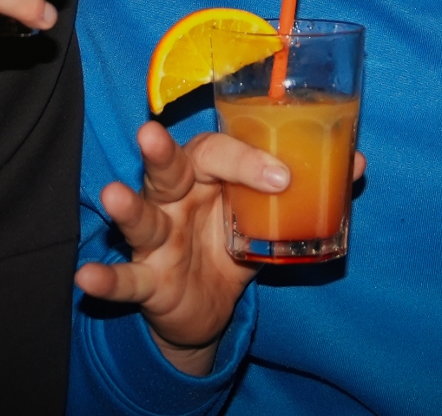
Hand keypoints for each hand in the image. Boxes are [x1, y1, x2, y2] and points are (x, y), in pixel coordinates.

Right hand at [75, 122, 365, 376]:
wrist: (207, 306)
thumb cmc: (231, 241)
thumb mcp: (266, 217)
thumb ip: (305, 192)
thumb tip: (356, 161)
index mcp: (206, 175)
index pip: (219, 151)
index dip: (247, 160)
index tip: (282, 176)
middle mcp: (174, 198)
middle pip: (165, 169)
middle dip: (158, 152)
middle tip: (150, 135)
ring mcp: (156, 239)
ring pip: (139, 217)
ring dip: (125, 207)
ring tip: (113, 196)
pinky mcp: (145, 278)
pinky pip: (123, 278)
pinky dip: (104, 278)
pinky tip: (86, 277)